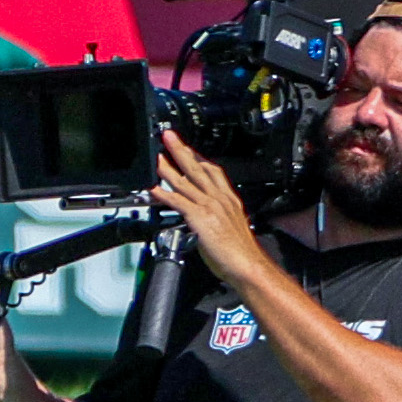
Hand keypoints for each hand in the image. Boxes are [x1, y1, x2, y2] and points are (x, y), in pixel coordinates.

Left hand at [150, 132, 270, 288]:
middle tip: (169, 137)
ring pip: (186, 181)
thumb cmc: (238, 252)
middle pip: (198, 168)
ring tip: (157, 156)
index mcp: (228, 199)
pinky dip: (165, 194)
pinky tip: (154, 188)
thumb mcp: (228, 227)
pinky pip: (179, 202)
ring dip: (169, 167)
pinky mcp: (200, 219)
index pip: (212, 171)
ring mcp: (210, 207)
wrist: (247, 265)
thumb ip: (214, 217)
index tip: (187, 148)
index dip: (198, 157)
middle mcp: (219, 199)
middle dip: (182, 150)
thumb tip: (201, 218)